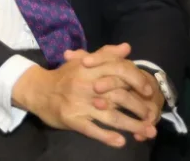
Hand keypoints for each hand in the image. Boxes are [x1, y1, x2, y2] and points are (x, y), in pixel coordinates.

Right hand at [12, 45, 158, 147]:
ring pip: (110, 116)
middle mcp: (86, 85)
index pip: (119, 71)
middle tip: (151, 117)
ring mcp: (79, 103)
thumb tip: (127, 47)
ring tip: (146, 133)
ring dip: (131, 126)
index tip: (148, 92)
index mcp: (90, 69)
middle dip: (139, 108)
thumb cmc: (64, 76)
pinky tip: (120, 141)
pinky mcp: (72, 119)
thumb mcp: (83, 61)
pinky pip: (92, 129)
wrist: (37, 90)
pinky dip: (107, 136)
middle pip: (119, 96)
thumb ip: (106, 54)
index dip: (137, 81)